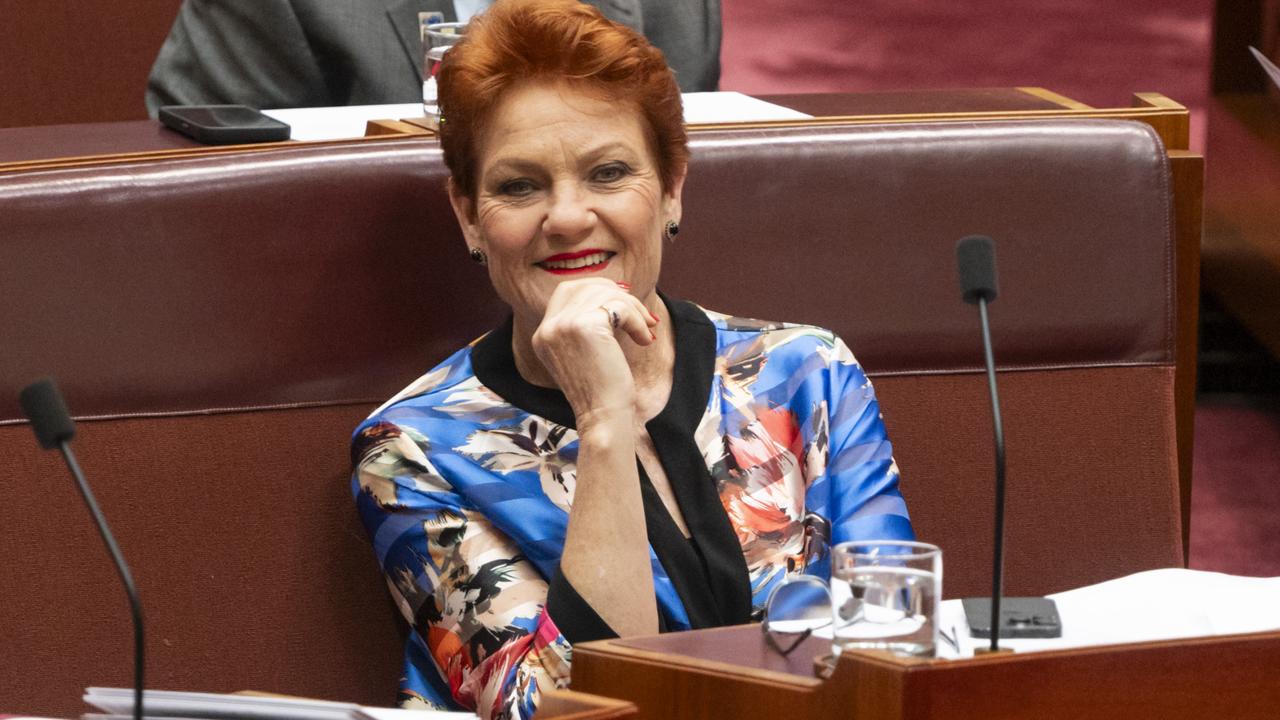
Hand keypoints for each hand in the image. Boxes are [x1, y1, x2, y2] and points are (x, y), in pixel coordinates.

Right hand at [530, 279, 658, 424]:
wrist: (603, 418)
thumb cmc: (602, 390)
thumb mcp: (585, 352)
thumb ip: (587, 322)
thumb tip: (617, 289)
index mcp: (543, 334)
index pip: (567, 290)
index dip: (597, 290)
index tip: (623, 304)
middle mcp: (547, 328)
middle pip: (585, 286)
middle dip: (617, 295)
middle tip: (641, 316)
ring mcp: (562, 325)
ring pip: (606, 295)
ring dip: (634, 309)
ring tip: (646, 331)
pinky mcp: (584, 326)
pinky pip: (619, 307)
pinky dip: (637, 320)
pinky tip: (644, 339)